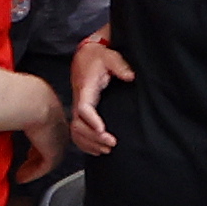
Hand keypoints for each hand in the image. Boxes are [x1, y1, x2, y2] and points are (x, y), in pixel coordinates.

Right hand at [65, 31, 126, 152]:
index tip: (103, 130)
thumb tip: (130, 76)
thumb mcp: (110, 57)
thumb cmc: (98, 58)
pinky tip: (97, 149)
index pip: (83, 109)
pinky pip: (77, 132)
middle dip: (94, 137)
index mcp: (85, 89)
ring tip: (107, 149)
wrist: (85, 56)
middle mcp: (79, 100)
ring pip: (76, 132)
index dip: (92, 121)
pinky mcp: (80, 112)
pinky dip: (85, 144)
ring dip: (90, 143)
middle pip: (78, 125)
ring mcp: (78, 107)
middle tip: (112, 143)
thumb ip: (120, 66)